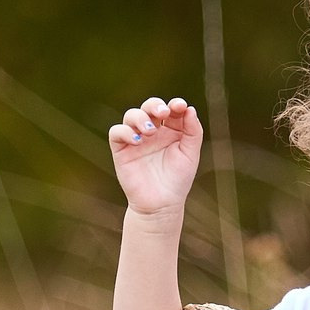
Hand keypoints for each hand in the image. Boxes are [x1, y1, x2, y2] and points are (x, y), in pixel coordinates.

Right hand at [109, 96, 203, 216]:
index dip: (174, 104)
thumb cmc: (177, 180)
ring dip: (140, 117)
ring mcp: (136, 139)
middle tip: (163, 113)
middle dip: (155, 105)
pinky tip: (138, 140)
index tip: (180, 106)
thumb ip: (193, 131)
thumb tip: (189, 109)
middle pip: (149, 107)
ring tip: (150, 131)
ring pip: (131, 115)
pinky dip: (125, 131)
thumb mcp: (191, 154)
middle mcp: (153, 132)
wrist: (161, 205)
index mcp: (171, 131)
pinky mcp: (121, 150)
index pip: (170, 109)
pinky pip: (116, 132)